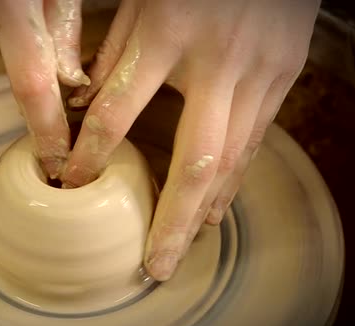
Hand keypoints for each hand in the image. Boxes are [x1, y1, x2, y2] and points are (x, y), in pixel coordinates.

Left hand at [61, 0, 319, 279]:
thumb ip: (113, 49)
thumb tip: (83, 103)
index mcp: (168, 31)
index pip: (118, 110)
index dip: (92, 153)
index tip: (72, 183)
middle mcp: (218, 59)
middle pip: (195, 160)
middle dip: (172, 220)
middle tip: (155, 265)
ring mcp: (260, 70)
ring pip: (232, 158)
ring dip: (205, 209)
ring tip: (182, 247)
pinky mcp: (283, 74)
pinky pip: (255, 138)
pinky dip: (232, 177)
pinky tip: (214, 207)